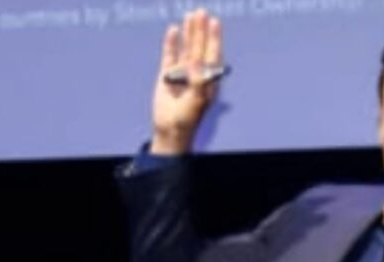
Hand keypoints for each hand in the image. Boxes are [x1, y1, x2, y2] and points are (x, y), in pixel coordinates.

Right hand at [150, 9, 222, 154]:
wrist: (171, 128)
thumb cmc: (189, 117)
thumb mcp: (197, 99)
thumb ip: (198, 80)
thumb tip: (198, 62)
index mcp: (208, 77)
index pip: (213, 53)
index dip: (214, 37)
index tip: (215, 22)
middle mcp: (197, 71)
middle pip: (200, 45)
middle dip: (201, 29)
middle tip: (201, 11)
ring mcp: (182, 71)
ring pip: (187, 47)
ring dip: (189, 32)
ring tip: (191, 15)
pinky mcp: (167, 74)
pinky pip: (170, 54)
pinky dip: (172, 42)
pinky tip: (174, 30)